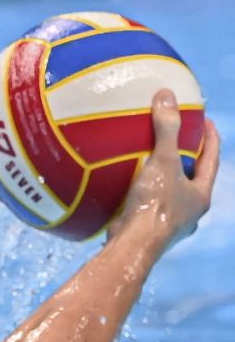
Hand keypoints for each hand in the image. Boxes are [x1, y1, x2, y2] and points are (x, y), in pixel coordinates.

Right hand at [109, 90, 219, 250]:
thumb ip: (166, 130)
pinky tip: (129, 190)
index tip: (207, 121)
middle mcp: (191, 212)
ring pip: (173, 197)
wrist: (132, 246)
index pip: (212, 160)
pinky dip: (143, 196)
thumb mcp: (162, 161)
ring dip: (166, 181)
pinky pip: (149, 208)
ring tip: (153, 164)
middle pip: (195, 179)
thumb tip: (166, 95)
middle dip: (189, 160)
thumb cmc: (154, 204)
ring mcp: (170, 225)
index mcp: (201, 196)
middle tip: (180, 141)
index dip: (210, 138)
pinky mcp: (148, 233)